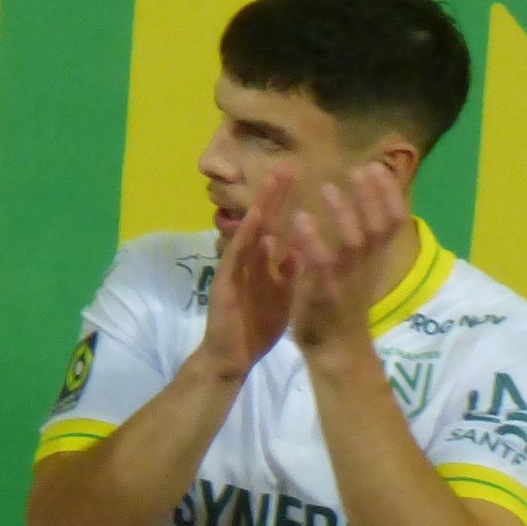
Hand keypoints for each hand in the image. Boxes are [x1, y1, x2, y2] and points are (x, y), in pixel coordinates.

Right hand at [193, 168, 297, 380]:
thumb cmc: (254, 329)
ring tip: (273, 181)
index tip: (301, 177)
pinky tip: (254, 217)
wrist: (231, 359)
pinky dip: (244, 236)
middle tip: (288, 166)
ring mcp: (234, 270)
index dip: (287, 203)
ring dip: (261, 206)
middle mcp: (248, 261)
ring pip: (249, 233)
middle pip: (263, 222)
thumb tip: (301, 247)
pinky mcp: (224, 284)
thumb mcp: (281, 295)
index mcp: (264, 264)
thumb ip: (288, 272)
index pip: (276, 227)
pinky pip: (236, 256)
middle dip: (275, 195)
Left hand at [284, 161, 412, 353]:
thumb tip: (367, 210)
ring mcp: (347, 281)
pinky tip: (301, 219)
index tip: (378, 168)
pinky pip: (321, 264)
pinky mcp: (324, 294)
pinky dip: (312, 240)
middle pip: (380, 227)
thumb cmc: (343, 307)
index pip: (393, 223)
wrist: (336, 351)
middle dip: (374, 196)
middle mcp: (367, 268)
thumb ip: (363, 245)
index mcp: (375, 261)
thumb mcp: (359, 272)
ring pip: (354, 242)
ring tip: (328, 188)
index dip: (389, 195)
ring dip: (342, 213)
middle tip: (361, 168)